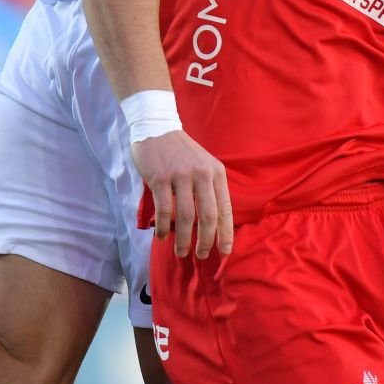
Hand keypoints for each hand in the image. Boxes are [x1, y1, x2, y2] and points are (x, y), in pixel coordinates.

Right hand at [132, 131, 233, 259]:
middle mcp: (201, 173)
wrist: (157, 128)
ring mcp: (180, 175)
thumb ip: (210, 188)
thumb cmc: (181, 152)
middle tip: (201, 255)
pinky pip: (164, 210)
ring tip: (181, 252)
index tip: (225, 252)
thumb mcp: (204, 164)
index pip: (225, 208)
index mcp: (216, 172)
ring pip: (186, 216)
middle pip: (208, 216)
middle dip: (206, 241)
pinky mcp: (160, 178)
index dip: (226, 233)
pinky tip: (161, 235)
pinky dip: (163, 227)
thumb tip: (215, 224)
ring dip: (184, 239)